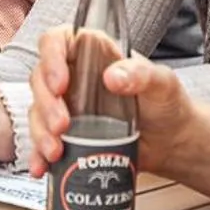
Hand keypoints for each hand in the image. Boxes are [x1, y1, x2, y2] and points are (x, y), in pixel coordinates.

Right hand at [26, 29, 196, 177]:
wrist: (172, 143)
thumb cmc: (168, 104)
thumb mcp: (162, 83)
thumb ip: (141, 74)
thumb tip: (113, 76)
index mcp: (93, 53)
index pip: (57, 42)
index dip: (51, 58)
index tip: (60, 83)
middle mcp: (75, 77)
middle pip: (41, 79)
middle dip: (46, 104)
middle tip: (62, 125)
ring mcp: (68, 107)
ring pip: (38, 111)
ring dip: (40, 132)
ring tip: (56, 151)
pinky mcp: (67, 134)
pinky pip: (43, 141)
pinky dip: (38, 155)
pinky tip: (42, 167)